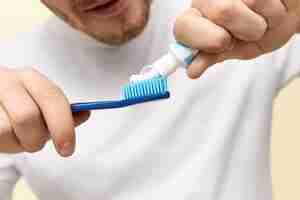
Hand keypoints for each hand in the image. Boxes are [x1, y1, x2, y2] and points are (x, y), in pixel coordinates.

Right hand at [0, 67, 89, 156]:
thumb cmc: (19, 104)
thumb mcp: (41, 104)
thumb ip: (62, 111)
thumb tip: (86, 113)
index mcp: (31, 78)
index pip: (53, 98)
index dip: (63, 126)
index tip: (67, 149)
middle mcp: (7, 81)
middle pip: (27, 116)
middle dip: (36, 139)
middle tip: (36, 144)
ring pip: (5, 131)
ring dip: (17, 144)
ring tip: (18, 138)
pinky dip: (4, 145)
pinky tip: (5, 137)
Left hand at [174, 0, 299, 77]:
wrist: (287, 17)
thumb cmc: (258, 32)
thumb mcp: (234, 49)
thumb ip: (212, 56)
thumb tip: (192, 71)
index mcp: (196, 19)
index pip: (182, 27)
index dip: (203, 40)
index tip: (222, 45)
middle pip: (220, 12)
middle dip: (242, 31)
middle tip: (246, 31)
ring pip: (245, 5)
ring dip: (259, 23)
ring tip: (262, 19)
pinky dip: (273, 12)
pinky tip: (272, 7)